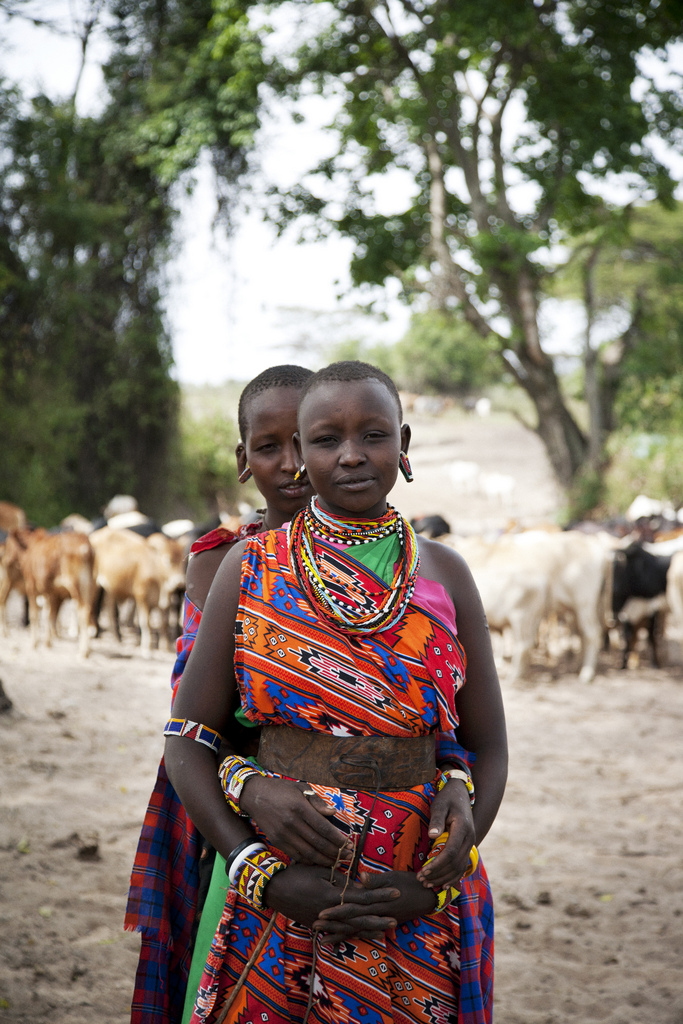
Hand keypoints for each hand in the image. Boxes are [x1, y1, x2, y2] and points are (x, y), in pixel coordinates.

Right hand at [240, 775, 351, 865]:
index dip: (338, 838)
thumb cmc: (281, 790)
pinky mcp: (277, 841)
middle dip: (336, 852)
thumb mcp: (300, 788)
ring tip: (338, 862)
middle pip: (318, 842)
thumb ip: (317, 801)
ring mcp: (283, 834)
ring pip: (308, 852)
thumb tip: (333, 812)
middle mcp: (291, 822)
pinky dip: (310, 861)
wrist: (255, 796)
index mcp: (300, 807)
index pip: (323, 827)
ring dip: (325, 859)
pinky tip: (320, 861)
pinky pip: (297, 855)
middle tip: (349, 856)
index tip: (349, 844)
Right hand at [263, 863, 400, 929]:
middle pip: (360, 916)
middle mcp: (331, 912)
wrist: (274, 889)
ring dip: (368, 928)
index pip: (363, 896)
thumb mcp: (319, 870)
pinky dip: (349, 934)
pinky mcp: (317, 926)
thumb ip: (339, 878)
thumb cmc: (296, 874)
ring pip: (350, 927)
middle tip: (396, 919)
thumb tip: (357, 883)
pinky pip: (337, 932)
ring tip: (383, 931)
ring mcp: (324, 922)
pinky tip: (358, 936)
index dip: (380, 895)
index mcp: (333, 895)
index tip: (396, 892)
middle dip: (378, 917)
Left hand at [313, 870, 435, 944]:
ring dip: (339, 934)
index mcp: (377, 901)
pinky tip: (341, 941)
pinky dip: (353, 937)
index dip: (337, 910)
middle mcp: (377, 914)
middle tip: (314, 925)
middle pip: (351, 921)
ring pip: (356, 930)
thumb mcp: (393, 877)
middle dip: (332, 924)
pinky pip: (366, 933)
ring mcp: (380, 921)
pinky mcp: (383, 925)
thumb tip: (360, 877)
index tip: (320, 912)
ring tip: (322, 938)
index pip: (353, 907)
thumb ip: (376, 880)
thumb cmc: (410, 882)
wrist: (428, 895)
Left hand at [416, 779, 474, 889]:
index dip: (437, 864)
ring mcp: (471, 843)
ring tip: (428, 884)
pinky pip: (462, 866)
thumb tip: (432, 835)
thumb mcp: (439, 805)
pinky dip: (453, 877)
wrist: (461, 793)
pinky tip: (443, 885)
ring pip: (460, 867)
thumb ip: (437, 820)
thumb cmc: (447, 798)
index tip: (423, 871)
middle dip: (438, 874)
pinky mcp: (468, 847)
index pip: (450, 852)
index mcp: (463, 828)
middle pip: (455, 863)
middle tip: (421, 880)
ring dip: (444, 878)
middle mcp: (470, 838)